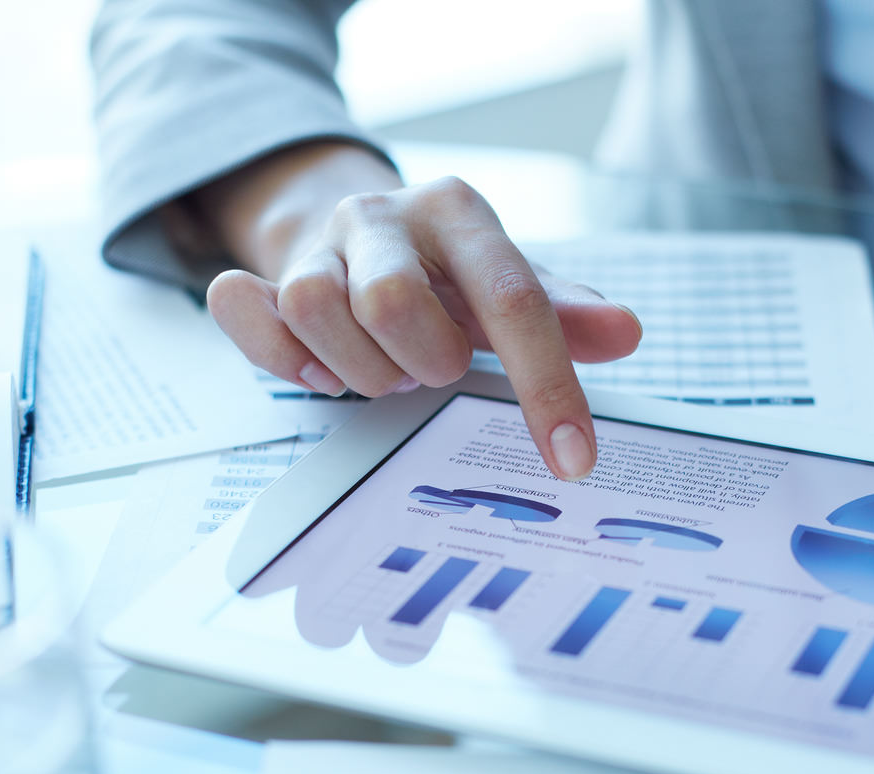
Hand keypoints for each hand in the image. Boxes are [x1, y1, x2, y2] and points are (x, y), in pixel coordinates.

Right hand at [198, 147, 640, 480]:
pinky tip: (321, 370)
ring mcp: (318, 242)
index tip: (571, 459)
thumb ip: (564, 314)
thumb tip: (627, 332)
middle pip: (390, 299)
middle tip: (431, 372)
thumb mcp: (508, 286)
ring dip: (359, 369)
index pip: (513, 298)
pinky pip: (246, 310)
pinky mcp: (264, 271)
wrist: (355, 232)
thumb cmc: (447, 276)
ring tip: (386, 370)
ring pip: (315, 310)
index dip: (545, 384)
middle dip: (420, 361)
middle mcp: (384, 215)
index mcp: (460, 214)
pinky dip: (283, 356)